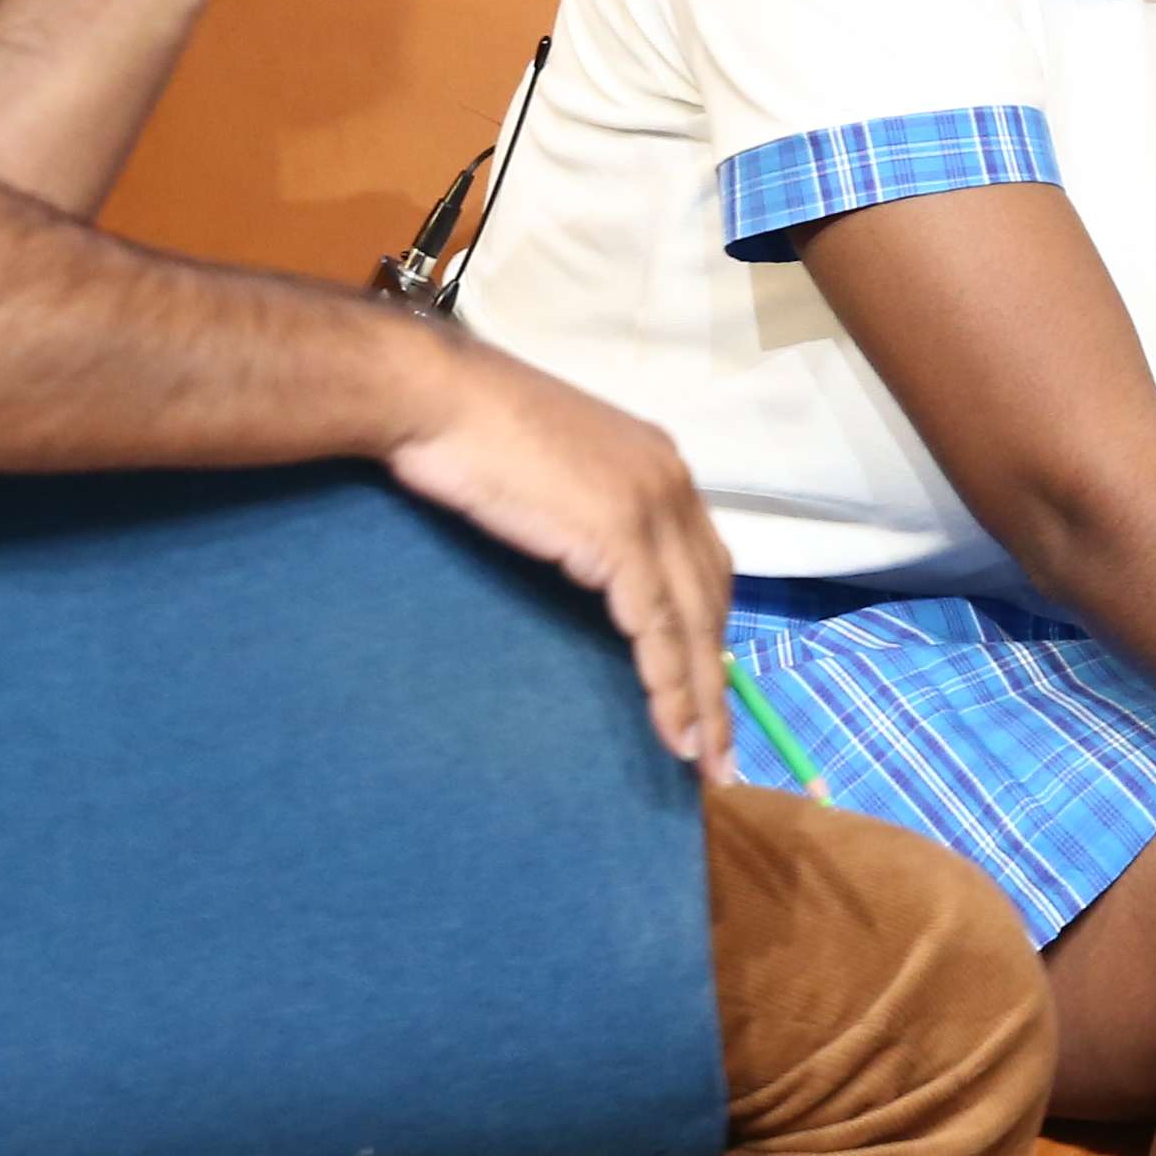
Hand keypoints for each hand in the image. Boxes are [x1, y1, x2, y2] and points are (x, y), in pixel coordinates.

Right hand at [382, 327, 735, 769]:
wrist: (434, 395)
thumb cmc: (470, 429)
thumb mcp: (551, 471)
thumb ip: (585, 511)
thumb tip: (589, 562)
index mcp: (658, 462)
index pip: (703, 559)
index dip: (708, 627)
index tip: (710, 685)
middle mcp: (670, 479)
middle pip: (713, 595)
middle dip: (718, 674)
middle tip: (720, 744)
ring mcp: (650, 504)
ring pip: (695, 621)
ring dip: (704, 697)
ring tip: (706, 760)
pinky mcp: (620, 533)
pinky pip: (656, 627)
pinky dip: (669, 684)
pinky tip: (672, 731)